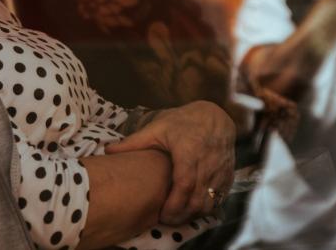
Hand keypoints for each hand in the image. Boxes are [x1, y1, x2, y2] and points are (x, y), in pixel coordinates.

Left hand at [105, 101, 235, 224]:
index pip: (184, 184)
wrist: (213, 116)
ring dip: (194, 213)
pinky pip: (220, 198)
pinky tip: (193, 207)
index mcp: (188, 151)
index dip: (174, 204)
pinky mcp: (228, 174)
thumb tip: (107, 151)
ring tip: (178, 216)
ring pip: (210, 201)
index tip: (163, 215)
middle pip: (198, 199)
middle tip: (167, 220)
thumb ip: (133, 142)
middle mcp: (207, 162)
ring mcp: (220, 169)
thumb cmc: (182, 122)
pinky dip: (207, 207)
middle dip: (182, 215)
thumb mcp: (157, 128)